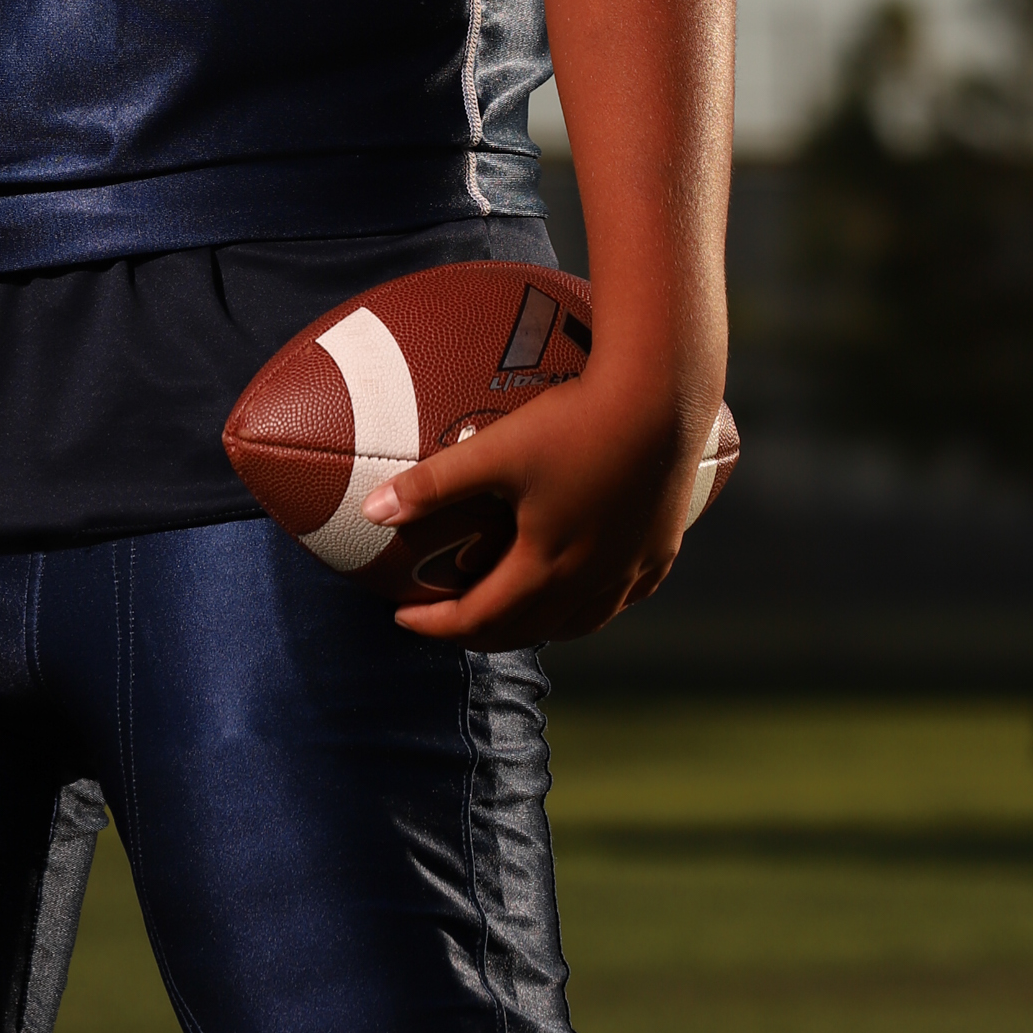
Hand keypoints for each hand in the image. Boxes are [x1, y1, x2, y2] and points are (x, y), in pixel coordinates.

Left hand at [362, 362, 708, 651]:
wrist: (661, 399)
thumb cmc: (574, 422)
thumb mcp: (494, 451)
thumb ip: (433, 484)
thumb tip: (371, 511)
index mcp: (545, 566)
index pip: (479, 619)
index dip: (435, 625)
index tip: (402, 616)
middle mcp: (590, 582)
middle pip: (526, 630)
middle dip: (479, 632)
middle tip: (446, 619)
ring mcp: (631, 569)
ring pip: (578, 623)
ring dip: (535, 627)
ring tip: (508, 611)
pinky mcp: (660, 550)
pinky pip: (620, 598)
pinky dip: (588, 606)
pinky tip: (583, 587)